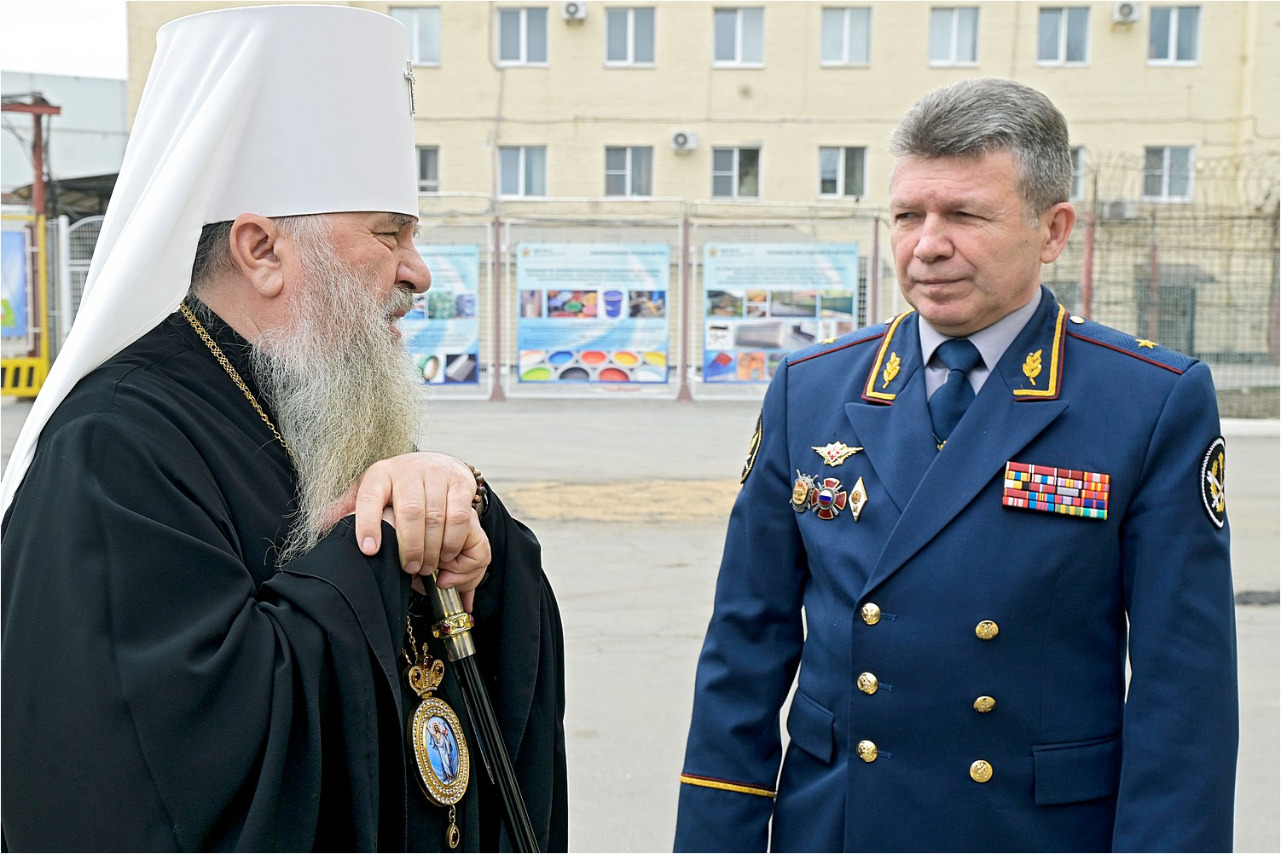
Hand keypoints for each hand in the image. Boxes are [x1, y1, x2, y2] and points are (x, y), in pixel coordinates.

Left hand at [331, 453, 491, 600]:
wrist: (437, 464)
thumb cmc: (399, 487)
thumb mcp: (372, 492)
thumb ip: (349, 507)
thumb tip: (321, 522)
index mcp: (380, 473)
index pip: (369, 496)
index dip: (368, 524)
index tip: (369, 550)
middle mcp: (408, 469)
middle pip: (409, 512)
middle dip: (409, 547)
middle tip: (409, 569)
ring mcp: (436, 474)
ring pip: (436, 516)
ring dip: (432, 549)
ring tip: (426, 567)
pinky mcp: (460, 482)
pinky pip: (460, 515)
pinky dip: (452, 540)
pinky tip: (445, 554)